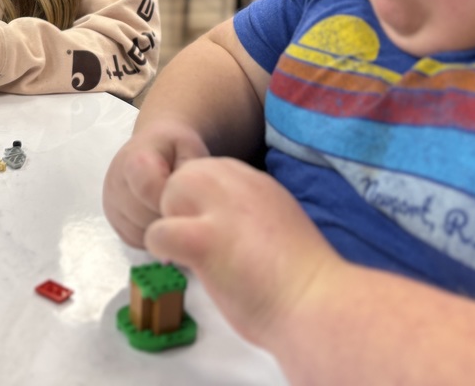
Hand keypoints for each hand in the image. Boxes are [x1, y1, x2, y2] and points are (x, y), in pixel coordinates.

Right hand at [102, 123, 209, 247]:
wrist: (152, 144)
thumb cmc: (173, 147)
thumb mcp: (189, 149)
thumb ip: (189, 175)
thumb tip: (185, 208)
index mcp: (134, 161)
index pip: (148, 190)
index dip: (171, 200)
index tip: (188, 199)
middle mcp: (115, 183)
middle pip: (144, 217)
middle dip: (169, 217)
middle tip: (185, 206)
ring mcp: (111, 204)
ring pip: (140, 234)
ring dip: (161, 229)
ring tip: (173, 209)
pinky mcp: (113, 220)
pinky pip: (135, 240)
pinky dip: (152, 235)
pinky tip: (161, 216)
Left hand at [144, 157, 343, 350]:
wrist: (316, 303)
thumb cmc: (302, 277)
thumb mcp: (277, 221)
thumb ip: (249, 213)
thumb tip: (223, 223)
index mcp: (257, 181)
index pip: (209, 171)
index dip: (201, 201)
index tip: (211, 229)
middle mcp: (237, 184)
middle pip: (183, 176)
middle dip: (181, 207)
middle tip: (195, 244)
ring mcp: (218, 208)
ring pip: (167, 195)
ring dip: (172, 224)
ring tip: (190, 256)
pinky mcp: (202, 239)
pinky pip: (158, 233)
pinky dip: (162, 251)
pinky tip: (185, 267)